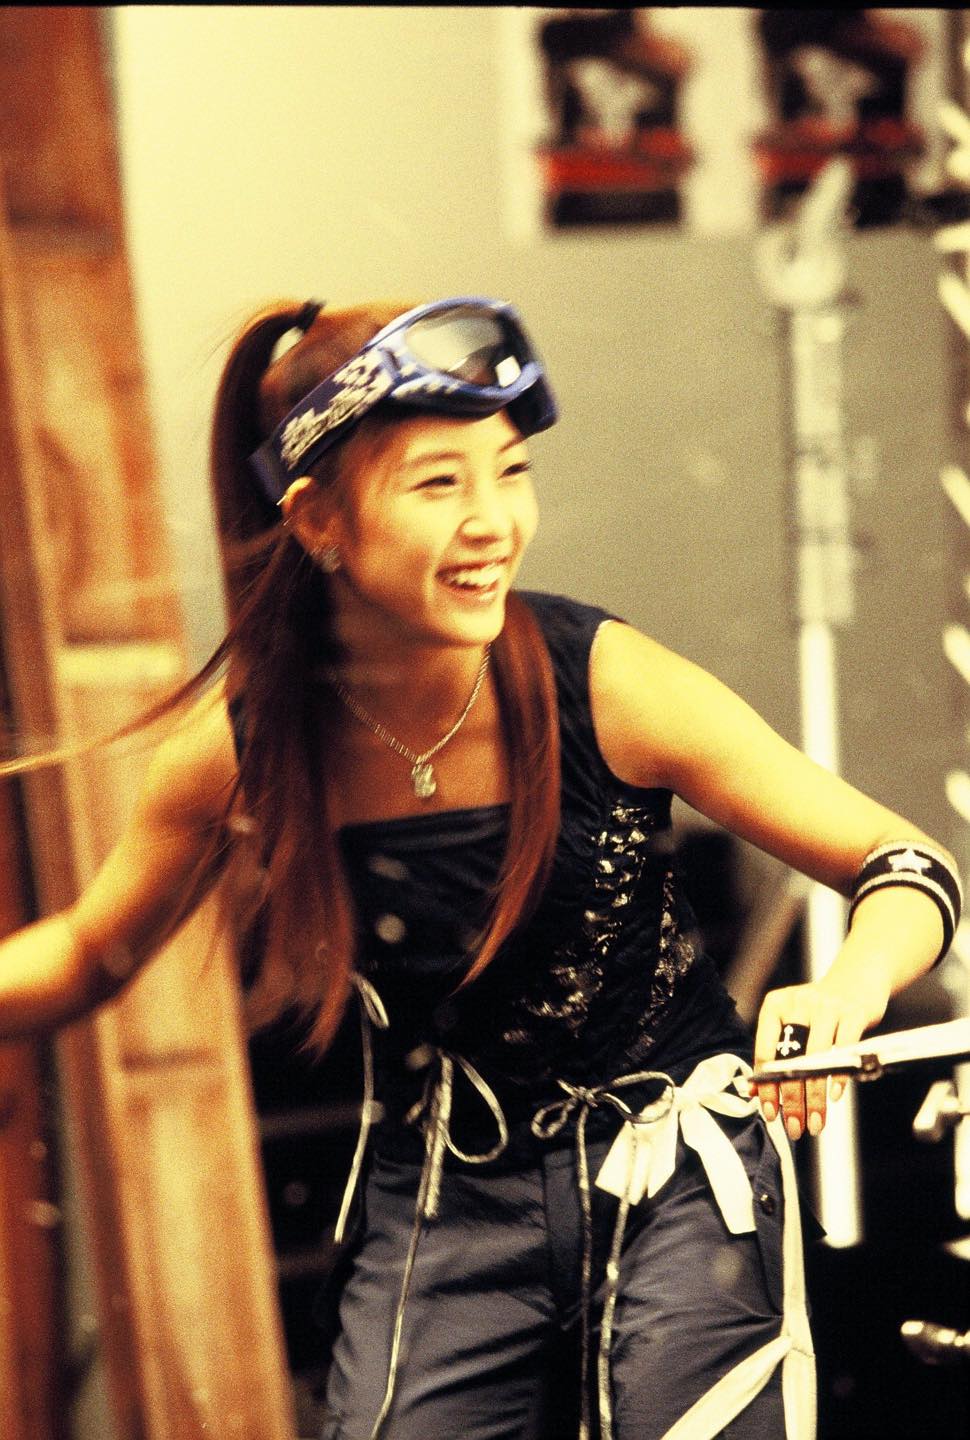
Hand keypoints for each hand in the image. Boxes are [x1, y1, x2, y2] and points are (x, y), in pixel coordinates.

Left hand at [751, 971, 889, 1139]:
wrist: (857, 978)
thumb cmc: (819, 1009)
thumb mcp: (792, 1022)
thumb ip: (774, 1053)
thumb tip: (752, 1091)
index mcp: (775, 1006)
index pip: (765, 1052)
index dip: (766, 1086)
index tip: (770, 1113)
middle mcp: (798, 1003)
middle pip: (791, 1059)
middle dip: (792, 1099)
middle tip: (794, 1128)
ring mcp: (827, 1007)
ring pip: (817, 1059)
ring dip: (816, 1097)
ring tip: (815, 1123)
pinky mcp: (853, 1013)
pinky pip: (844, 1050)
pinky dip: (838, 1077)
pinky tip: (834, 1098)